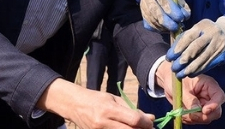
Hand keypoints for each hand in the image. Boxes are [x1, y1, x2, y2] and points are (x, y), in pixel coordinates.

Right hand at [38, 78, 154, 128]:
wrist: (74, 105)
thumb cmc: (96, 99)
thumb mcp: (114, 99)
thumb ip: (132, 109)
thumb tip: (150, 118)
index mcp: (109, 109)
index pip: (134, 120)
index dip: (146, 123)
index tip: (150, 122)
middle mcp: (104, 123)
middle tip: (147, 128)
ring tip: (136, 128)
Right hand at [140, 0, 189, 31]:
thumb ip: (182, 4)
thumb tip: (185, 16)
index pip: (164, 1)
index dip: (173, 11)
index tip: (181, 18)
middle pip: (157, 13)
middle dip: (169, 23)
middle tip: (177, 27)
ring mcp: (143, 9)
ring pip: (155, 22)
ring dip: (166, 27)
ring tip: (174, 27)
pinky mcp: (143, 18)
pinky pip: (151, 27)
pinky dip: (160, 29)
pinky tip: (166, 27)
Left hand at [156, 61, 224, 124]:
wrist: (169, 81)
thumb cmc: (176, 79)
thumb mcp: (182, 88)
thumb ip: (189, 99)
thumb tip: (196, 110)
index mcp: (209, 85)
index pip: (219, 96)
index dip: (215, 105)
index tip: (204, 110)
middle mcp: (209, 96)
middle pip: (215, 112)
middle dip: (202, 116)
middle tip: (190, 114)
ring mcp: (204, 105)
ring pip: (206, 118)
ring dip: (193, 118)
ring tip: (181, 112)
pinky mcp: (198, 111)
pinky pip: (197, 120)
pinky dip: (189, 120)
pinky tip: (181, 113)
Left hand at [167, 17, 224, 77]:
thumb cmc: (205, 32)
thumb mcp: (196, 30)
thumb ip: (184, 39)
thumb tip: (171, 54)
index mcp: (202, 25)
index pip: (189, 37)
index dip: (178, 48)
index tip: (169, 57)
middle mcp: (212, 34)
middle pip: (196, 47)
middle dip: (184, 59)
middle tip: (174, 68)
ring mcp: (219, 44)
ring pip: (203, 58)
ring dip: (190, 68)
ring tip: (180, 74)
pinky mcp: (223, 55)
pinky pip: (209, 64)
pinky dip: (199, 70)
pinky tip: (190, 74)